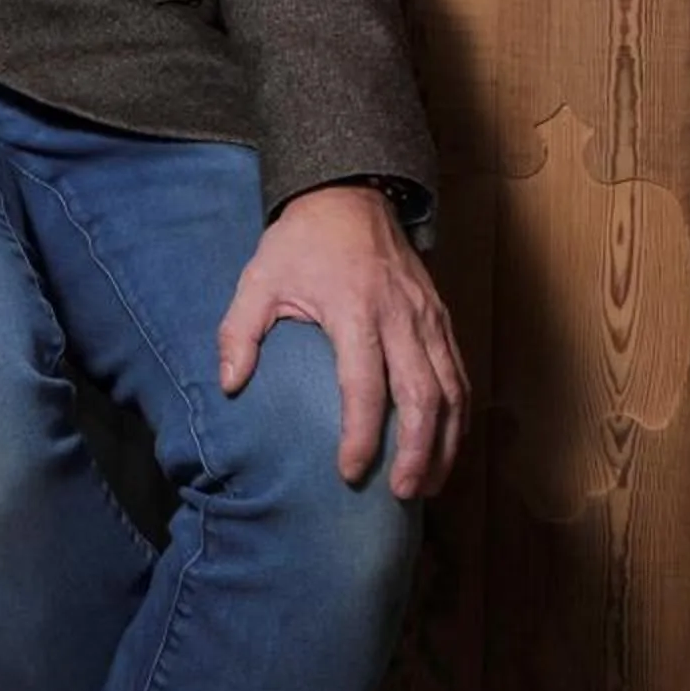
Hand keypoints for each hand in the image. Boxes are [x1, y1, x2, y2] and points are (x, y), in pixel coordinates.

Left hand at [218, 182, 464, 497]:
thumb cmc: (300, 242)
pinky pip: (459, 375)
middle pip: (423, 397)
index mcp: (355, 310)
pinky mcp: (442, 318)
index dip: (360, 435)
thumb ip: (239, 331)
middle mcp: (400, 318)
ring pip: (452, 391)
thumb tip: (229, 384)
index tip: (349, 473)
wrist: (350, 195)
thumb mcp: (258, 277)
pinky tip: (447, 446)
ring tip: (429, 485)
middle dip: (419, 452)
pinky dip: (458, 416)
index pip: (364, 386)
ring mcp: (428, 319)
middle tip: (405, 495)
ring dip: (446, 443)